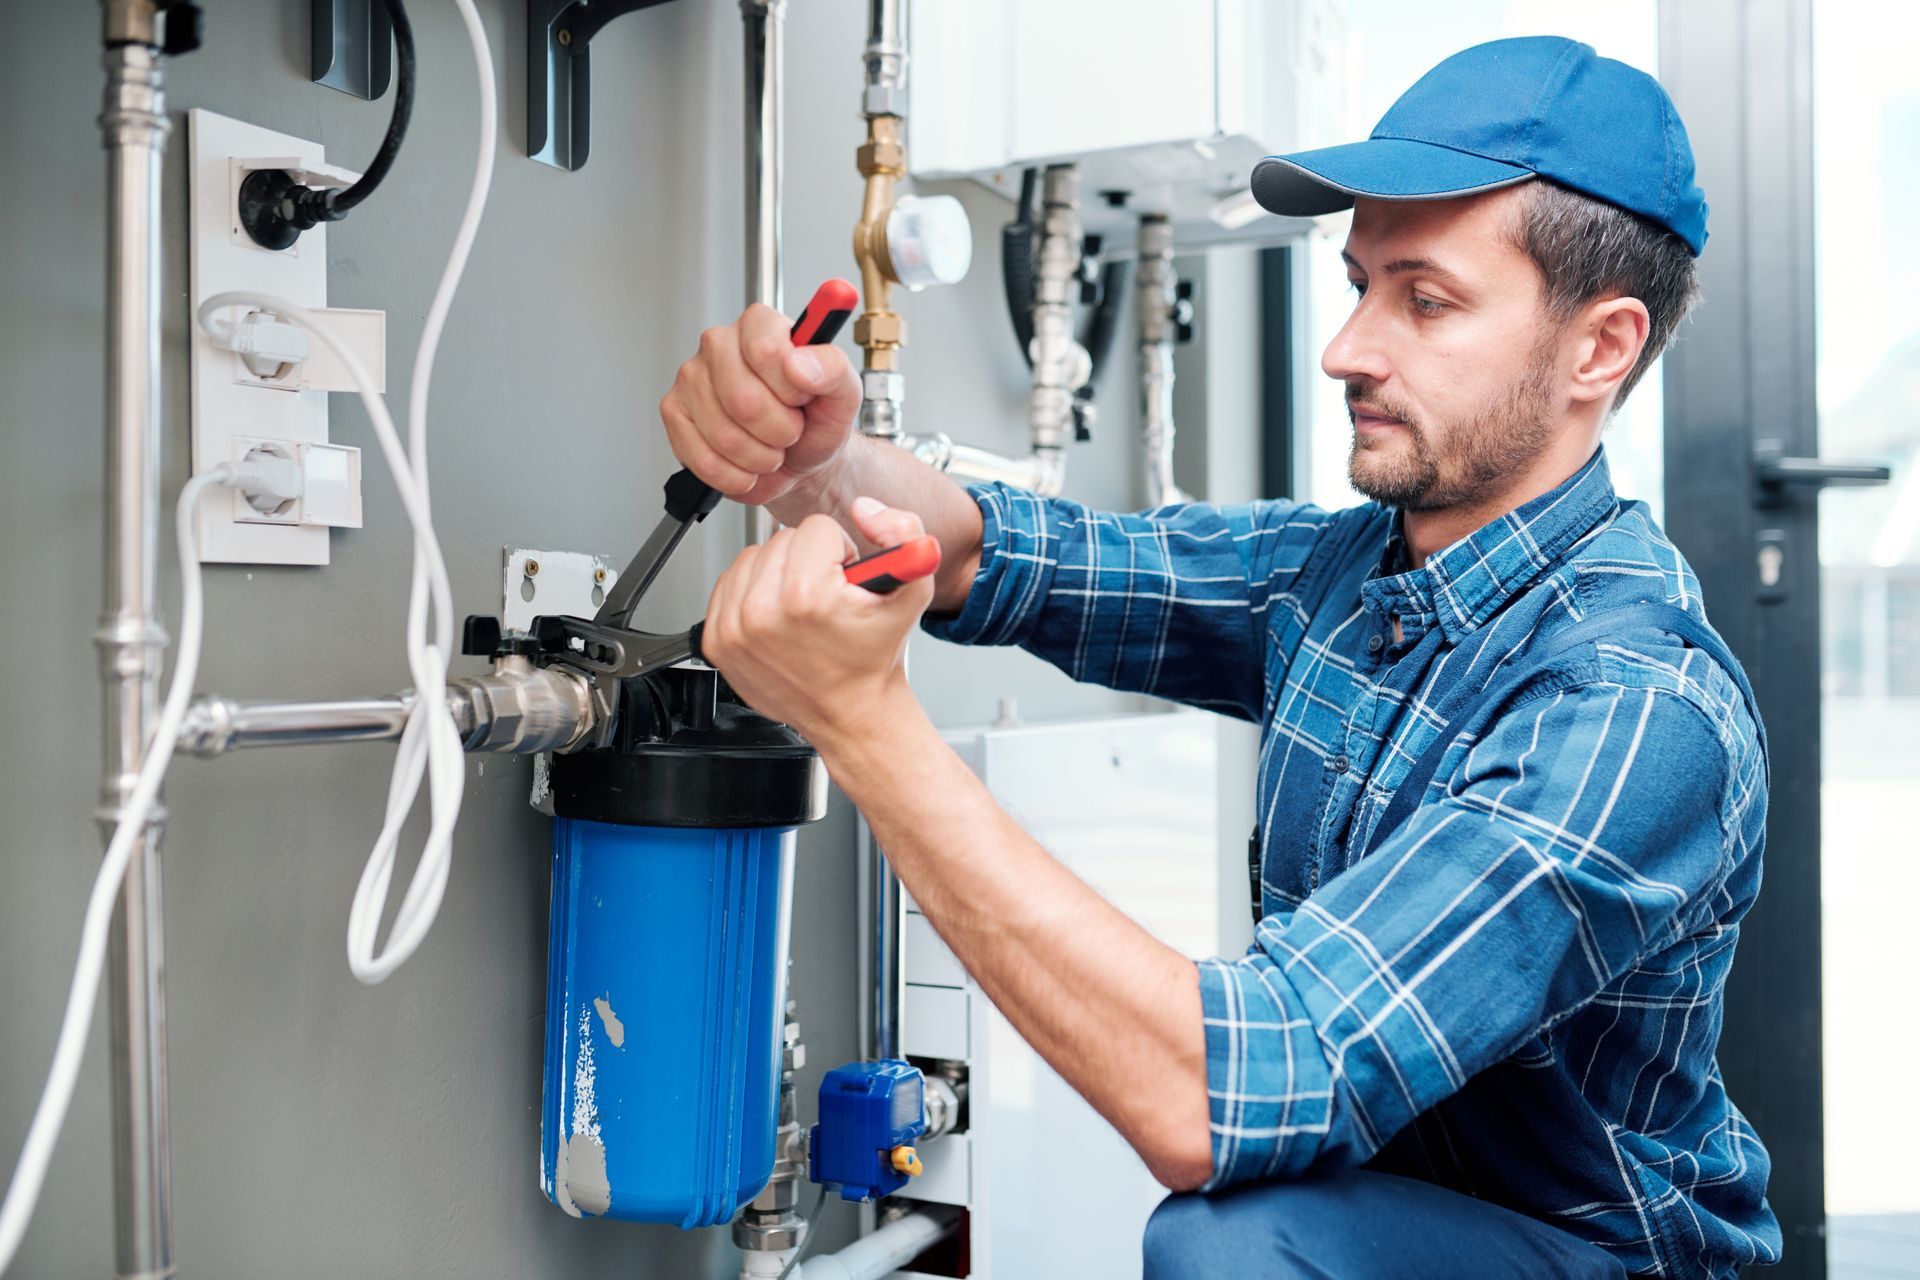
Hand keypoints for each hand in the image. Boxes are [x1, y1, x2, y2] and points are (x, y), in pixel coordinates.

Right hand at [659, 303, 861, 504]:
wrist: (801, 460)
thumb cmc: (817, 421)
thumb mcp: (843, 394)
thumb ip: (832, 368)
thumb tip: (799, 362)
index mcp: (760, 325)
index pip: (765, 351)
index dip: (790, 389)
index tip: (802, 397)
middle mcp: (719, 343)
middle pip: (742, 400)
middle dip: (778, 431)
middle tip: (790, 430)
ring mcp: (691, 378)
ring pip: (724, 435)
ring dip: (759, 457)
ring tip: (771, 448)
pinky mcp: (674, 414)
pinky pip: (703, 459)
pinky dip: (735, 475)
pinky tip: (748, 465)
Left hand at [699, 499, 934, 745]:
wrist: (851, 713)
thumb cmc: (875, 657)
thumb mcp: (914, 590)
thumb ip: (903, 532)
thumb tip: (864, 509)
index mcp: (806, 596)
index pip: (816, 528)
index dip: (839, 551)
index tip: (844, 582)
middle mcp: (762, 612)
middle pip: (781, 539)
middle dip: (808, 560)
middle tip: (827, 596)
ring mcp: (734, 628)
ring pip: (752, 557)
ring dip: (778, 573)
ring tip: (802, 606)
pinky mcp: (717, 640)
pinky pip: (728, 584)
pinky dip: (752, 593)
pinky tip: (777, 616)